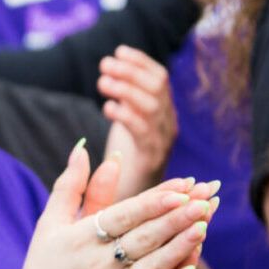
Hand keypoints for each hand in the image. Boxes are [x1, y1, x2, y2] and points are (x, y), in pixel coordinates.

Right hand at [0, 146, 212, 268]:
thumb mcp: (49, 226)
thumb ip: (70, 187)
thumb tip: (82, 148)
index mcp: (80, 239)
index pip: (125, 214)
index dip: (154, 200)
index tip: (183, 186)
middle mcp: (96, 264)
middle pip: (144, 237)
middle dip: (176, 217)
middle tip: (204, 200)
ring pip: (153, 265)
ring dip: (181, 246)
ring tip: (204, 226)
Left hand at [100, 46, 177, 200]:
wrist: (129, 218)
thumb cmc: (121, 172)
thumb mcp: (123, 132)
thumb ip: (124, 106)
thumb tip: (111, 71)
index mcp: (161, 117)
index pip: (160, 79)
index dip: (141, 62)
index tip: (118, 50)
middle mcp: (167, 127)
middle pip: (157, 87)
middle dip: (131, 70)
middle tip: (104, 65)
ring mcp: (162, 143)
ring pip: (152, 104)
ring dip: (126, 87)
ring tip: (102, 81)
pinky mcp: (152, 160)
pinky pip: (143, 130)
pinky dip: (125, 113)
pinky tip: (107, 107)